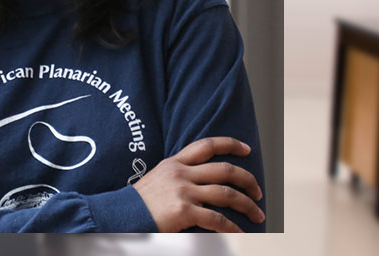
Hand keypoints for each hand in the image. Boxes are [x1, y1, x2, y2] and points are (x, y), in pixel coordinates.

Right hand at [132, 137, 263, 232]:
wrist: (120, 215)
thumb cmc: (138, 202)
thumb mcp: (157, 178)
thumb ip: (178, 175)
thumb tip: (201, 183)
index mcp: (175, 163)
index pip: (206, 145)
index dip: (230, 144)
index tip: (246, 149)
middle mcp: (181, 173)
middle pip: (224, 170)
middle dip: (247, 180)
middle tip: (258, 191)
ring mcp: (183, 191)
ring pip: (226, 194)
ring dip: (247, 205)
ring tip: (258, 214)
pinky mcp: (184, 211)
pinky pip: (217, 219)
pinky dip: (233, 228)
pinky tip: (240, 233)